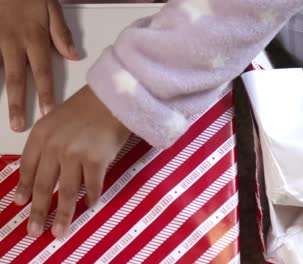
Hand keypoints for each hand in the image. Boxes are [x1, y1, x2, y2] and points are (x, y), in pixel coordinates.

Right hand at [0, 0, 79, 131]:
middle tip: (18, 124)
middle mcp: (12, 43)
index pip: (42, 72)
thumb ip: (61, 32)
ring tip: (2, 114)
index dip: (45, 93)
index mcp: (34, 38)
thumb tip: (73, 55)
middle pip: (15, 78)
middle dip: (17, 104)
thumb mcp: (51, 6)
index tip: (48, 112)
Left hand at [14, 85, 130, 237]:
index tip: (20, 204)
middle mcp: (54, 147)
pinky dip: (91, 197)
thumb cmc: (89, 107)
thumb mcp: (59, 119)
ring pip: (65, 192)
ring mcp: (74, 154)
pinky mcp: (96, 160)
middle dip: (38, 211)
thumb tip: (48, 171)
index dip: (23, 188)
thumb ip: (50, 143)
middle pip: (42, 186)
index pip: (27, 168)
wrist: (115, 97)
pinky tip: (90, 205)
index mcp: (41, 135)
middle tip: (34, 231)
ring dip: (63, 214)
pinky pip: (91, 186)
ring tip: (60, 231)